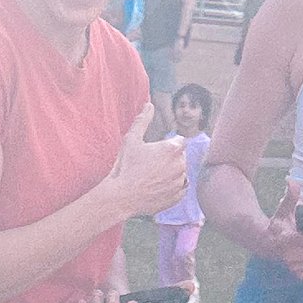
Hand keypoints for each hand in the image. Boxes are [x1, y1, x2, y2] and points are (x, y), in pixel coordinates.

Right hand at [104, 107, 189, 221]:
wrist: (122, 197)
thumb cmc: (126, 167)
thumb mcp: (131, 139)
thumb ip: (143, 120)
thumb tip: (149, 104)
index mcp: (172, 149)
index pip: (179, 141)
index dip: (167, 145)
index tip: (155, 151)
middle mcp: (180, 165)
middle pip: (180, 157)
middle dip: (169, 159)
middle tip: (150, 165)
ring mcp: (180, 182)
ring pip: (180, 173)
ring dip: (170, 173)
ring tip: (152, 177)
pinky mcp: (177, 197)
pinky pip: (180, 189)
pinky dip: (172, 187)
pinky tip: (157, 187)